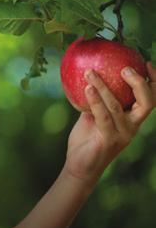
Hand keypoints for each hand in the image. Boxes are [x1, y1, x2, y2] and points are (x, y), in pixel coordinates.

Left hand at [64, 62, 155, 183]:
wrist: (79, 165)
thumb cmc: (87, 138)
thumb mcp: (94, 115)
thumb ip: (97, 99)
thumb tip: (90, 73)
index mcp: (133, 118)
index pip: (152, 98)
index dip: (154, 81)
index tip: (145, 63)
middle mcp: (132, 126)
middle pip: (147, 102)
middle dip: (139, 83)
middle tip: (124, 68)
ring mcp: (122, 134)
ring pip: (118, 106)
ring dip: (103, 86)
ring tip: (90, 72)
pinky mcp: (109, 140)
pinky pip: (103, 116)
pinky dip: (95, 100)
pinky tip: (87, 88)